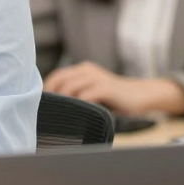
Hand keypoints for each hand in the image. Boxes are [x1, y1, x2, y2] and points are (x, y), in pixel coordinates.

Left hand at [43, 62, 183, 116]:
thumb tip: (52, 106)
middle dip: (52, 97)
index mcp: (81, 70)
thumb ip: (75, 94)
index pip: (56, 76)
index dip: (47, 90)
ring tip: (60, 114)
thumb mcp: (91, 92)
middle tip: (48, 112)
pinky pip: (86, 94)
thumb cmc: (113, 98)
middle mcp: (87, 70)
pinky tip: (77, 113)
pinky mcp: (107, 87)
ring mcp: (97, 77)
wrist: (140, 96)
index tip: (43, 105)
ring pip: (70, 87)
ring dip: (63, 101)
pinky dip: (79, 104)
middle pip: (60, 81)